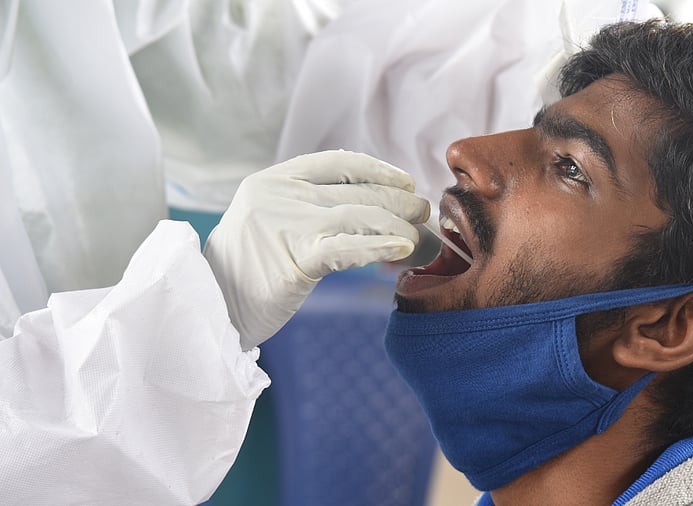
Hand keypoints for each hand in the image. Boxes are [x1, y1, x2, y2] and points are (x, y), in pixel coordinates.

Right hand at [204, 150, 429, 349]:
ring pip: (360, 216)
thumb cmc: (246, 270)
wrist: (207, 307)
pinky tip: (403, 249)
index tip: (405, 182)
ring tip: (421, 238)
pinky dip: (380, 246)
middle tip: (424, 215)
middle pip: (357, 191)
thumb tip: (371, 203)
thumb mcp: (269, 221)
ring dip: (400, 227)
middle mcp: (279, 194)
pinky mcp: (295, 260)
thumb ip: (307, 206)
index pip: (338, 162)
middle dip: (399, 202)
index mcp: (273, 179)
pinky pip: (349, 248)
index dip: (379, 170)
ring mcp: (286, 224)